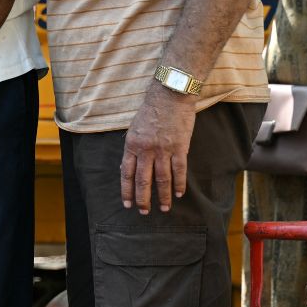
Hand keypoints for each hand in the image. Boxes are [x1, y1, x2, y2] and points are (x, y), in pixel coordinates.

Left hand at [122, 84, 198, 213]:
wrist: (171, 94)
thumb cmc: (152, 110)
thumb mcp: (134, 128)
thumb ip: (132, 148)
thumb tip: (127, 168)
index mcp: (132, 145)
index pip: (127, 173)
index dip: (127, 191)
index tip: (128, 203)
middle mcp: (146, 149)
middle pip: (143, 180)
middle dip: (143, 199)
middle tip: (144, 212)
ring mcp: (163, 149)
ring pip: (162, 179)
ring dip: (164, 196)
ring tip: (165, 208)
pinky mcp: (180, 147)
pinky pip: (179, 170)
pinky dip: (179, 184)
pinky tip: (180, 194)